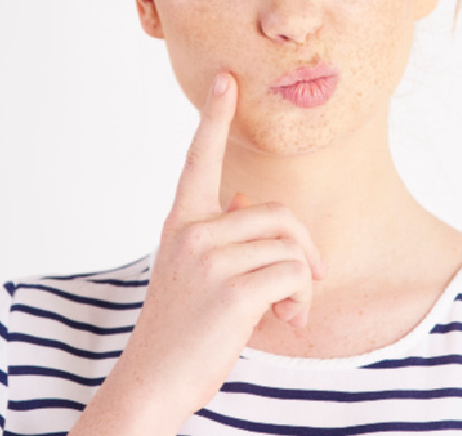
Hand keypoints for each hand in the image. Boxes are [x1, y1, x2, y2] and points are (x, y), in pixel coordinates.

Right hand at [88, 72, 326, 431]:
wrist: (154, 381)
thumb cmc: (180, 330)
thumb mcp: (193, 273)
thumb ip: (218, 233)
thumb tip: (243, 200)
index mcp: (181, 222)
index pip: (198, 159)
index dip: (214, 117)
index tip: (226, 79)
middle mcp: (192, 232)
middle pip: (278, 214)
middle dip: (304, 249)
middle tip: (307, 282)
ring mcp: (209, 259)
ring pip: (291, 246)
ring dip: (302, 284)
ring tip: (287, 312)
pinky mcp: (232, 290)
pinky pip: (294, 275)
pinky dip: (301, 302)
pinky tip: (285, 323)